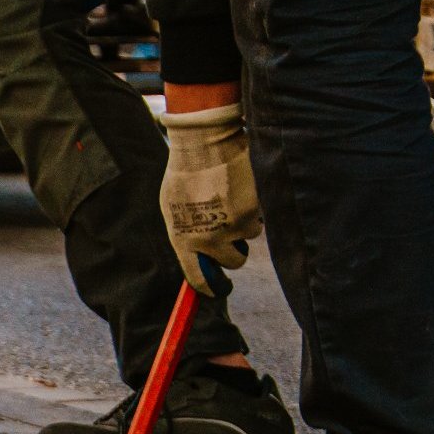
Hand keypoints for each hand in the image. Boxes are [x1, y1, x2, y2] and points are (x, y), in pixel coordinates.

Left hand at [158, 104, 262, 293]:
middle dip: (235, 250)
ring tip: (230, 198)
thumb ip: (186, 234)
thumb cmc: (185, 174)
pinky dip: (253, 207)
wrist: (203, 145)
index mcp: (184, 240)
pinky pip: (259, 217)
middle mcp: (209, 239)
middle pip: (233, 262)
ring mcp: (233, 227)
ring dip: (244, 222)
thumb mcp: (174, 209)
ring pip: (249, 237)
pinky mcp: (253, 212)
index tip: (220, 288)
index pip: (199, 279)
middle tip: (230, 232)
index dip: (213, 287)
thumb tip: (197, 255)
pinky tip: (240, 188)